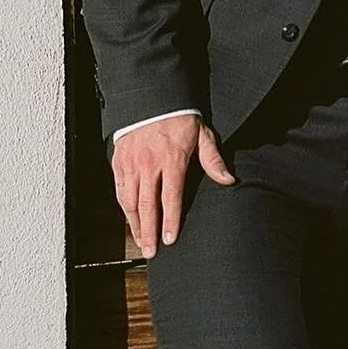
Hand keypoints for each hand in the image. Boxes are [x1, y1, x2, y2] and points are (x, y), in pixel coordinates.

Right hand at [111, 115, 234, 257]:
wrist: (151, 96)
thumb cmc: (180, 117)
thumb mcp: (202, 135)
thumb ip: (213, 160)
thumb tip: (229, 180)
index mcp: (172, 160)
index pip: (170, 198)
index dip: (169, 221)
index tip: (169, 240)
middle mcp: (148, 164)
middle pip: (147, 205)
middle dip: (149, 231)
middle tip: (151, 252)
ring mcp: (131, 163)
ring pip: (129, 200)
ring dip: (135, 224)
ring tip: (141, 241)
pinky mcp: (118, 160)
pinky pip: (119, 189)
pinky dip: (124, 207)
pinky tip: (130, 220)